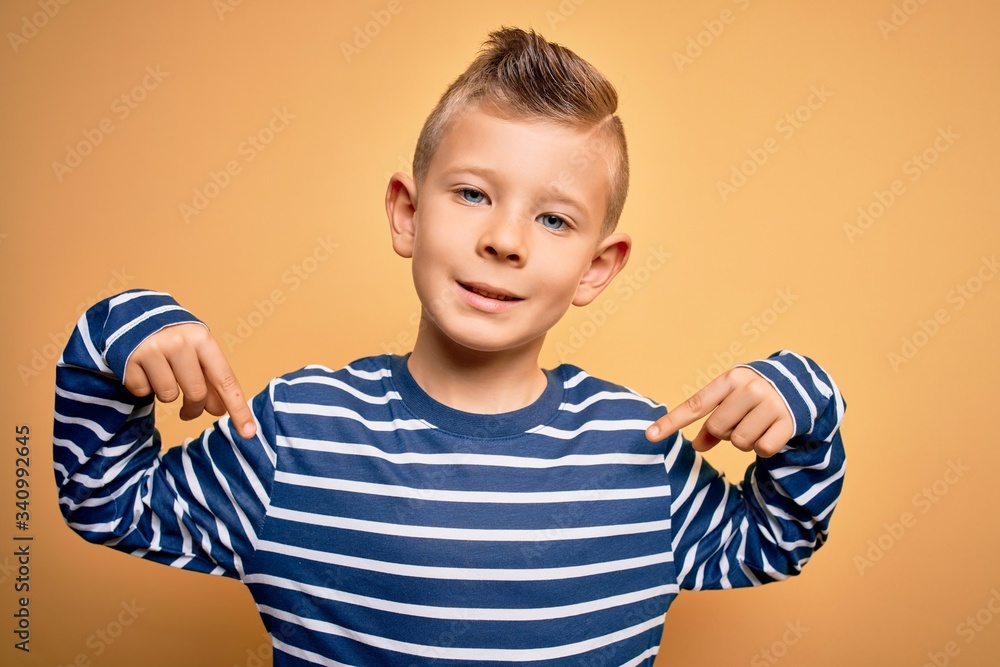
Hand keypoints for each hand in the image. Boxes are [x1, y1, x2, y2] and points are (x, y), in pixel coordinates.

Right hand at [123, 323, 256, 438]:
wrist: (135, 317)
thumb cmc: (175, 340)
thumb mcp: (197, 352)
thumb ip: (211, 379)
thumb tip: (220, 410)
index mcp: (203, 339)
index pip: (226, 380)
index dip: (238, 409)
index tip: (248, 432)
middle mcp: (180, 342)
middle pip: (196, 394)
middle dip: (194, 408)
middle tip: (189, 410)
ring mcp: (153, 349)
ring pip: (168, 396)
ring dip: (167, 394)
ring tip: (162, 375)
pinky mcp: (130, 359)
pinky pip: (142, 392)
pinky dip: (144, 387)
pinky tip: (143, 370)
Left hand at [645, 367, 792, 457]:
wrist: (801, 385)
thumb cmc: (755, 396)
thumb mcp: (732, 400)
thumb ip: (712, 422)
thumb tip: (696, 446)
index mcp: (730, 379)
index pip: (695, 405)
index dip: (671, 422)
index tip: (649, 436)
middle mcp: (749, 388)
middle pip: (717, 429)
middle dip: (725, 432)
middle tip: (742, 421)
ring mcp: (770, 403)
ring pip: (739, 442)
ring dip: (746, 442)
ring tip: (758, 426)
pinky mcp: (787, 421)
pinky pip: (762, 449)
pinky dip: (765, 448)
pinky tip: (772, 432)